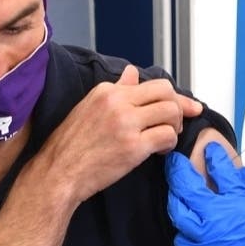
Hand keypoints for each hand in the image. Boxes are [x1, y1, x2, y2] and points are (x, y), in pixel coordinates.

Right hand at [39, 64, 202, 205]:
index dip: (174, 97)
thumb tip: (132, 73)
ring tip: (164, 139)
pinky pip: (167, 136)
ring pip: (170, 112)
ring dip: (174, 127)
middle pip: (166, 92)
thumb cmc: (71, 146)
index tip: (186, 107)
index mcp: (107, 91)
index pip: (153, 83)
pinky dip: (169, 144)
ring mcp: (126, 123)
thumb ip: (116, 89)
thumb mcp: (90, 108)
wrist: (58, 173)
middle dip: (178, 108)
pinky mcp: (133, 146)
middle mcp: (117, 102)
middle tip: (173, 125)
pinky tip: (159, 151)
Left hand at [166, 143, 244, 245]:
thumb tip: (244, 175)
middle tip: (176, 162)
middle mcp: (214, 217)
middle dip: (179, 170)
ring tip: (176, 191)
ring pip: (177, 212)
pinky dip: (182, 229)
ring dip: (175, 198)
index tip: (210, 149)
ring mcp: (203, 238)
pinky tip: (185, 226)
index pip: (220, 171)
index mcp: (236, 203)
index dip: (213, 156)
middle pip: (187, 187)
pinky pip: (182, 239)